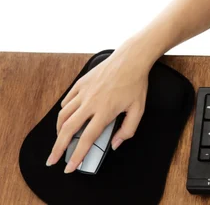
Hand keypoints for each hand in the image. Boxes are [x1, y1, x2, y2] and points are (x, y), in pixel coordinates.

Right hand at [46, 43, 151, 172]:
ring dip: (59, 131)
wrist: (131, 59)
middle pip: (68, 130)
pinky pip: (67, 101)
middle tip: (52, 159)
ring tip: (60, 140)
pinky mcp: (80, 83)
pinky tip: (66, 117)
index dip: (77, 155)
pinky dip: (64, 111)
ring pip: (63, 115)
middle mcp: (90, 103)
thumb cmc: (136, 84)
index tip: (69, 167)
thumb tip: (115, 144)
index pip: (87, 139)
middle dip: (58, 148)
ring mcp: (83, 92)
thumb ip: (127, 130)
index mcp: (105, 112)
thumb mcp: (138, 109)